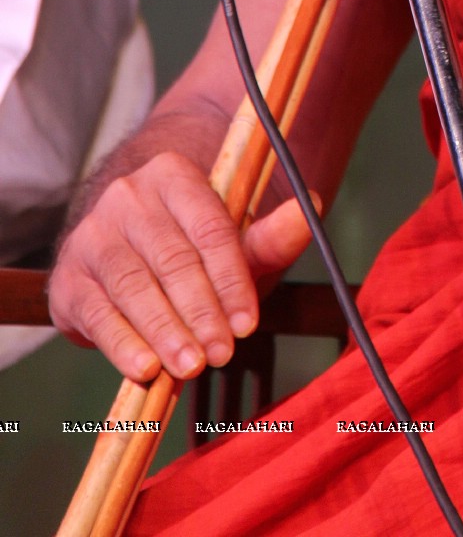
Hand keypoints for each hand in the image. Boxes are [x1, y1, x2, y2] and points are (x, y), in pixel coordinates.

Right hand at [49, 153, 312, 381]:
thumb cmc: (191, 245)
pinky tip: (144, 368)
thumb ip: (268, 235)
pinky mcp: (70, 276)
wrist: (127, 244)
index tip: (249, 324)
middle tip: (221, 353)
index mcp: (174, 174)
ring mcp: (94, 234)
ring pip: (135, 286)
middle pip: (173, 260)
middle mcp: (129, 196)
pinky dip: (122, 342)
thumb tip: (310, 209)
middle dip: (201, 311)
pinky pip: (98, 311)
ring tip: (190, 366)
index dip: (231, 279)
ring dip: (165, 331)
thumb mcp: (233, 238)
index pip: (209, 228)